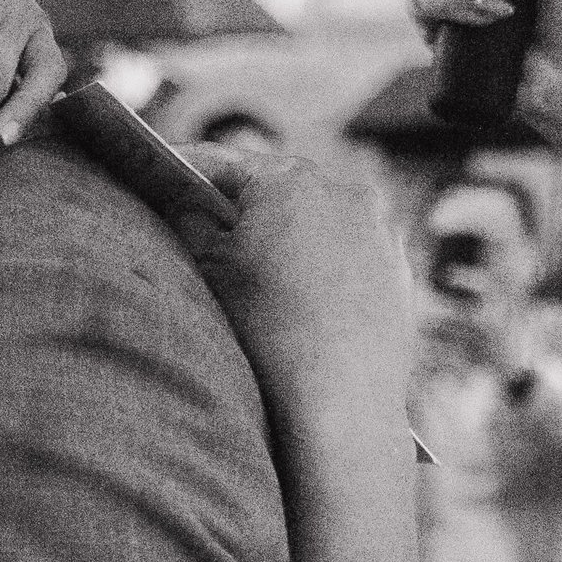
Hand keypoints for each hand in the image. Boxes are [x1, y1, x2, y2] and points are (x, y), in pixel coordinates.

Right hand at [171, 146, 413, 423]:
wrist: (340, 399)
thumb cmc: (269, 331)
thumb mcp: (211, 272)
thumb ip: (192, 224)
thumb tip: (187, 206)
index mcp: (287, 180)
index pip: (221, 162)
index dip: (184, 173)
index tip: (163, 181)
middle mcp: (341, 191)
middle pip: (275, 188)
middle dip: (241, 207)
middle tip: (207, 230)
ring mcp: (378, 228)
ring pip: (317, 219)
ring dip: (287, 235)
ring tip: (259, 273)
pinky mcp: (398, 267)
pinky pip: (350, 252)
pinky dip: (324, 264)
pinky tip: (303, 299)